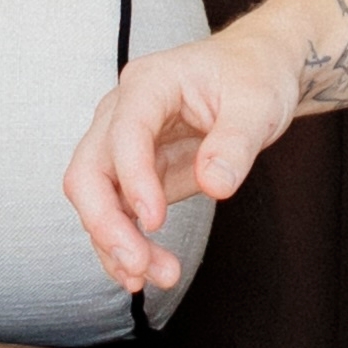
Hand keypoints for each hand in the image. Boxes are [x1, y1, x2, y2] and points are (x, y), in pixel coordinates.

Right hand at [65, 2, 304, 288]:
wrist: (256, 71)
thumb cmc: (254, 75)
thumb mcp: (259, 103)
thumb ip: (236, 142)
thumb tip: (215, 184)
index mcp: (150, 83)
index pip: (125, 132)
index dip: (133, 178)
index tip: (155, 221)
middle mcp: (122, 112)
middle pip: (88, 171)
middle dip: (106, 224)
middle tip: (140, 265)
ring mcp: (121, 145)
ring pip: (96, 201)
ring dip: (117, 245)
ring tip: (159, 276)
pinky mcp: (132, 174)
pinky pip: (115, 214)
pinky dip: (123, 246)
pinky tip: (144, 273)